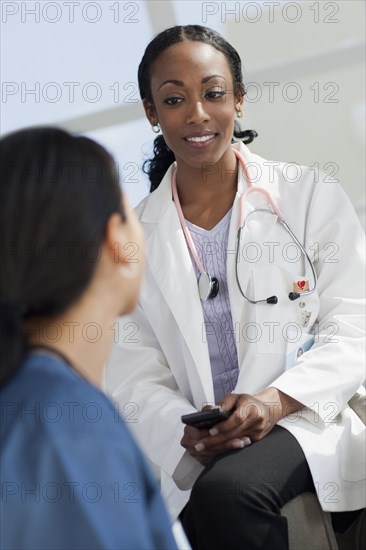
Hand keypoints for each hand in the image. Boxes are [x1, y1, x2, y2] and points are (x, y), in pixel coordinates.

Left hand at [181, 388, 302, 463]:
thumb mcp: (236, 397)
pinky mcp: (256, 440)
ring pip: (235, 442)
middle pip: (234, 434)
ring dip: (219, 447)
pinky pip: (240, 445)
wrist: (269, 409)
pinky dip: (227, 448)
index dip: (223, 426)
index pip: (236, 419)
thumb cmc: (249, 402)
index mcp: (251, 408)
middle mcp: (256, 422)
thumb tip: (212, 411)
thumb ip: (224, 403)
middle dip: (215, 441)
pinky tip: (215, 452)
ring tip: (204, 449)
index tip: (210, 431)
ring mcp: (257, 432)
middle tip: (200, 445)